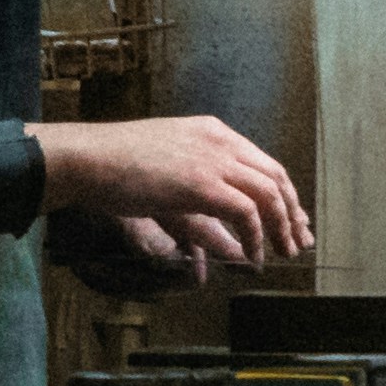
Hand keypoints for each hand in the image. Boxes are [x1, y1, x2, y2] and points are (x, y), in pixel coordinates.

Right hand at [32, 113, 306, 273]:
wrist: (88, 158)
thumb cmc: (115, 163)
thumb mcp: (165, 164)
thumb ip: (192, 186)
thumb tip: (210, 214)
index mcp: (212, 131)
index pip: (263, 162)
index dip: (283, 194)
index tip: (291, 219)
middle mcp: (219, 141)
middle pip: (275, 175)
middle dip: (291, 212)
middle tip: (298, 241)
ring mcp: (212, 160)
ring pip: (268, 193)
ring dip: (280, 226)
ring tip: (282, 252)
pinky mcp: (202, 183)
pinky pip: (246, 211)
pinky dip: (256, 236)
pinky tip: (253, 254)